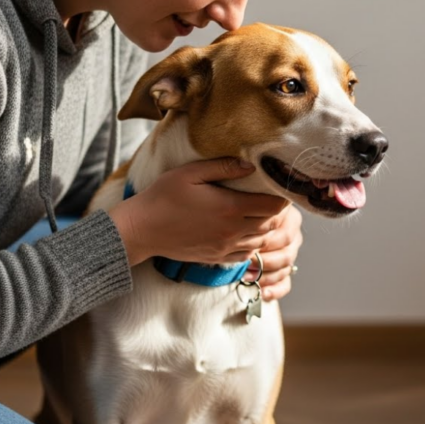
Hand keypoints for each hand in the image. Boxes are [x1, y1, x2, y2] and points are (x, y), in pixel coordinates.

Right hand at [108, 158, 289, 266]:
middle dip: (277, 213)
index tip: (278, 188)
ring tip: (260, 214)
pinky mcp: (216, 258)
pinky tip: (244, 232)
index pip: (274, 207)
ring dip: (265, 229)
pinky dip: (251, 244)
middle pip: (272, 225)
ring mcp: (225, 247)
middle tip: (272, 198)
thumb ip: (223, 167)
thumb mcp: (191, 173)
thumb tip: (250, 165)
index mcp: (230, 208)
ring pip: (261, 242)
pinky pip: (245, 255)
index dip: (282, 198)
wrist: (141, 230)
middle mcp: (232, 231)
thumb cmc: (163, 197)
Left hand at [242, 204, 301, 301]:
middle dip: (264, 262)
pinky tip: (263, 293)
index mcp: (287, 217)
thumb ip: (250, 221)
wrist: (227, 227)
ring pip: (285, 269)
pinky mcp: (284, 271)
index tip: (248, 249)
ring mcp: (289, 253)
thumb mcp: (245, 213)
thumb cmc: (235, 217)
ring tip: (246, 277)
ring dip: (265, 276)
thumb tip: (246, 238)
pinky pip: (285, 284)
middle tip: (246, 264)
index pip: (285, 235)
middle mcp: (292, 234)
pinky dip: (274, 290)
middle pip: (287, 254)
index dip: (267, 245)